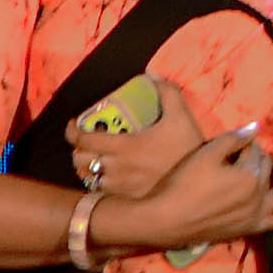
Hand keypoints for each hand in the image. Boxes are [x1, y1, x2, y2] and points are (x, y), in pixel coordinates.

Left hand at [69, 82, 205, 198]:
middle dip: (79, 150)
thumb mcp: (180, 116)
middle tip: (86, 143)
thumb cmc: (188, 148)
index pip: (83, 140)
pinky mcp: (128, 198)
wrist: (200, 183)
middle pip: (80, 160)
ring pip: (88, 177)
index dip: (72, 132)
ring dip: (86, 167)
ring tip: (93, 160)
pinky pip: (102, 191)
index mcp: (124, 146)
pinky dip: (98, 182)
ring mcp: (121, 185)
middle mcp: (117, 167)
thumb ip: (166, 92)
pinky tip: (107, 177)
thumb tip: (151, 74)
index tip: (74, 126)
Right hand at [111, 128, 272, 250]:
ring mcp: (256, 216)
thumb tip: (256, 127)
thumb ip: (234, 139)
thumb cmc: (184, 184)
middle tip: (248, 151)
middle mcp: (259, 197)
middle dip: (259, 157)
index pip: (254, 153)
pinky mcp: (249, 229)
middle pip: (267, 169)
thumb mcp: (206, 155)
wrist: (166, 221)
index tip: (232, 143)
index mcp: (251, 176)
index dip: (243, 145)